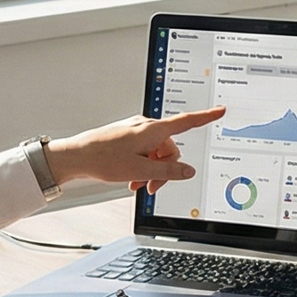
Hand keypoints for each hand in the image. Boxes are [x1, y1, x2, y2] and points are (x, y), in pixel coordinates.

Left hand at [45, 109, 225, 191]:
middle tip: (152, 186)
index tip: (220, 111)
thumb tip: (188, 171)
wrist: (75, 156)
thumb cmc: (103, 158)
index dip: (206, 118)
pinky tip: (132, 177)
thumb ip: (168, 172)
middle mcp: (146, 127)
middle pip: (170, 148)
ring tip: (137, 183)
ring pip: (156, 152)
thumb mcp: (140, 170)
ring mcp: (136, 131)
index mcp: (153, 130)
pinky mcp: (127, 137)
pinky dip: (142, 165)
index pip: (187, 122)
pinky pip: (144, 151)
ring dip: (151, 170)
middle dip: (165, 169)